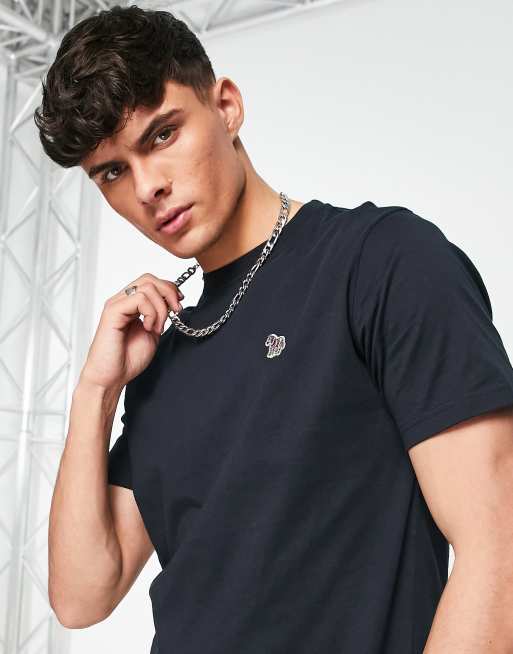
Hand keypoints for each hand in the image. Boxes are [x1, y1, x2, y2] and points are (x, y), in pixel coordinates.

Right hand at [80, 273, 183, 390]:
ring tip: (157, 327)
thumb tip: (172, 302)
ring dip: (160, 307)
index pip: (151, 282)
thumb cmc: (127, 359)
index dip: (169, 289)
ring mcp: (116, 304)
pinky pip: (139, 298)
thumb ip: (160, 316)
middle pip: (149, 278)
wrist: (111, 377)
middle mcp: (121, 300)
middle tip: (176, 311)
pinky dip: (151, 313)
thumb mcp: (152, 333)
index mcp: (130, 304)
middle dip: (169, 292)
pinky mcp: (112, 312)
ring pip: (147, 286)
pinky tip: (148, 328)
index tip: (179, 305)